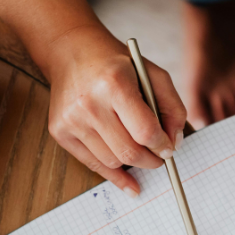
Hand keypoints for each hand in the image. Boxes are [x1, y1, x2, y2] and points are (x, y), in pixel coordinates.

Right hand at [45, 27, 186, 195]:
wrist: (72, 51)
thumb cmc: (117, 64)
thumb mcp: (153, 75)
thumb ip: (172, 107)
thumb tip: (175, 143)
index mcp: (115, 84)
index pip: (145, 131)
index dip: (163, 146)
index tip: (169, 149)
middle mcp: (89, 104)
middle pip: (129, 151)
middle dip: (151, 160)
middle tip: (160, 158)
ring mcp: (71, 120)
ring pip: (112, 161)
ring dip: (133, 163)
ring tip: (142, 154)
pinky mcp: (60, 131)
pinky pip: (92, 164)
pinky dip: (114, 175)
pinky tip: (130, 183)